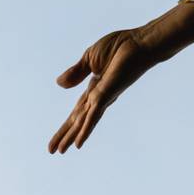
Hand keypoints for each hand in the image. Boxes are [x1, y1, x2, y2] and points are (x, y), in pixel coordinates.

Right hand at [48, 2, 193, 153]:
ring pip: (82, 122)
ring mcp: (103, 98)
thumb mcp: (89, 58)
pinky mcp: (106, 95)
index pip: (77, 111)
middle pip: (77, 120)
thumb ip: (75, 72)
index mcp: (94, 89)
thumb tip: (59, 84)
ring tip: (61, 152)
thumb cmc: (121, 46)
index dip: (66, 125)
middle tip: (53, 151)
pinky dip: (85, 130)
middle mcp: (99, 98)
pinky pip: (92, 116)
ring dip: (70, 137)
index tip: (58, 137)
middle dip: (64, 135)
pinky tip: (78, 144)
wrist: (140, 43)